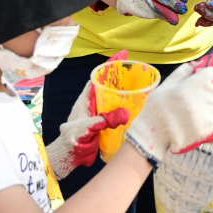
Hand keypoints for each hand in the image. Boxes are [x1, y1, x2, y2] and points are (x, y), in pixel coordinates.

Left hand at [45, 52, 131, 177]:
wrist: (69, 157)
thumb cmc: (72, 140)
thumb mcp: (87, 129)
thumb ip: (104, 121)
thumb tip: (124, 114)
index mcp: (87, 99)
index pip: (99, 76)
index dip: (110, 65)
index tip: (123, 55)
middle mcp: (94, 103)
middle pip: (109, 84)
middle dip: (122, 76)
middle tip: (139, 72)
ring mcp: (100, 112)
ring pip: (115, 97)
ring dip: (127, 91)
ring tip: (143, 87)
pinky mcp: (105, 123)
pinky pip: (118, 110)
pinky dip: (128, 106)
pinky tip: (139, 108)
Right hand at [125, 53, 212, 163]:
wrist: (155, 134)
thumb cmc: (157, 107)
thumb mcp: (166, 84)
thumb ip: (183, 72)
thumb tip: (195, 64)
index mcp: (198, 83)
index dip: (209, 73)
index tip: (203, 76)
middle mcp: (209, 96)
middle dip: (207, 88)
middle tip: (191, 97)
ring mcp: (212, 112)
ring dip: (208, 103)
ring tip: (191, 110)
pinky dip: (210, 116)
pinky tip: (196, 119)